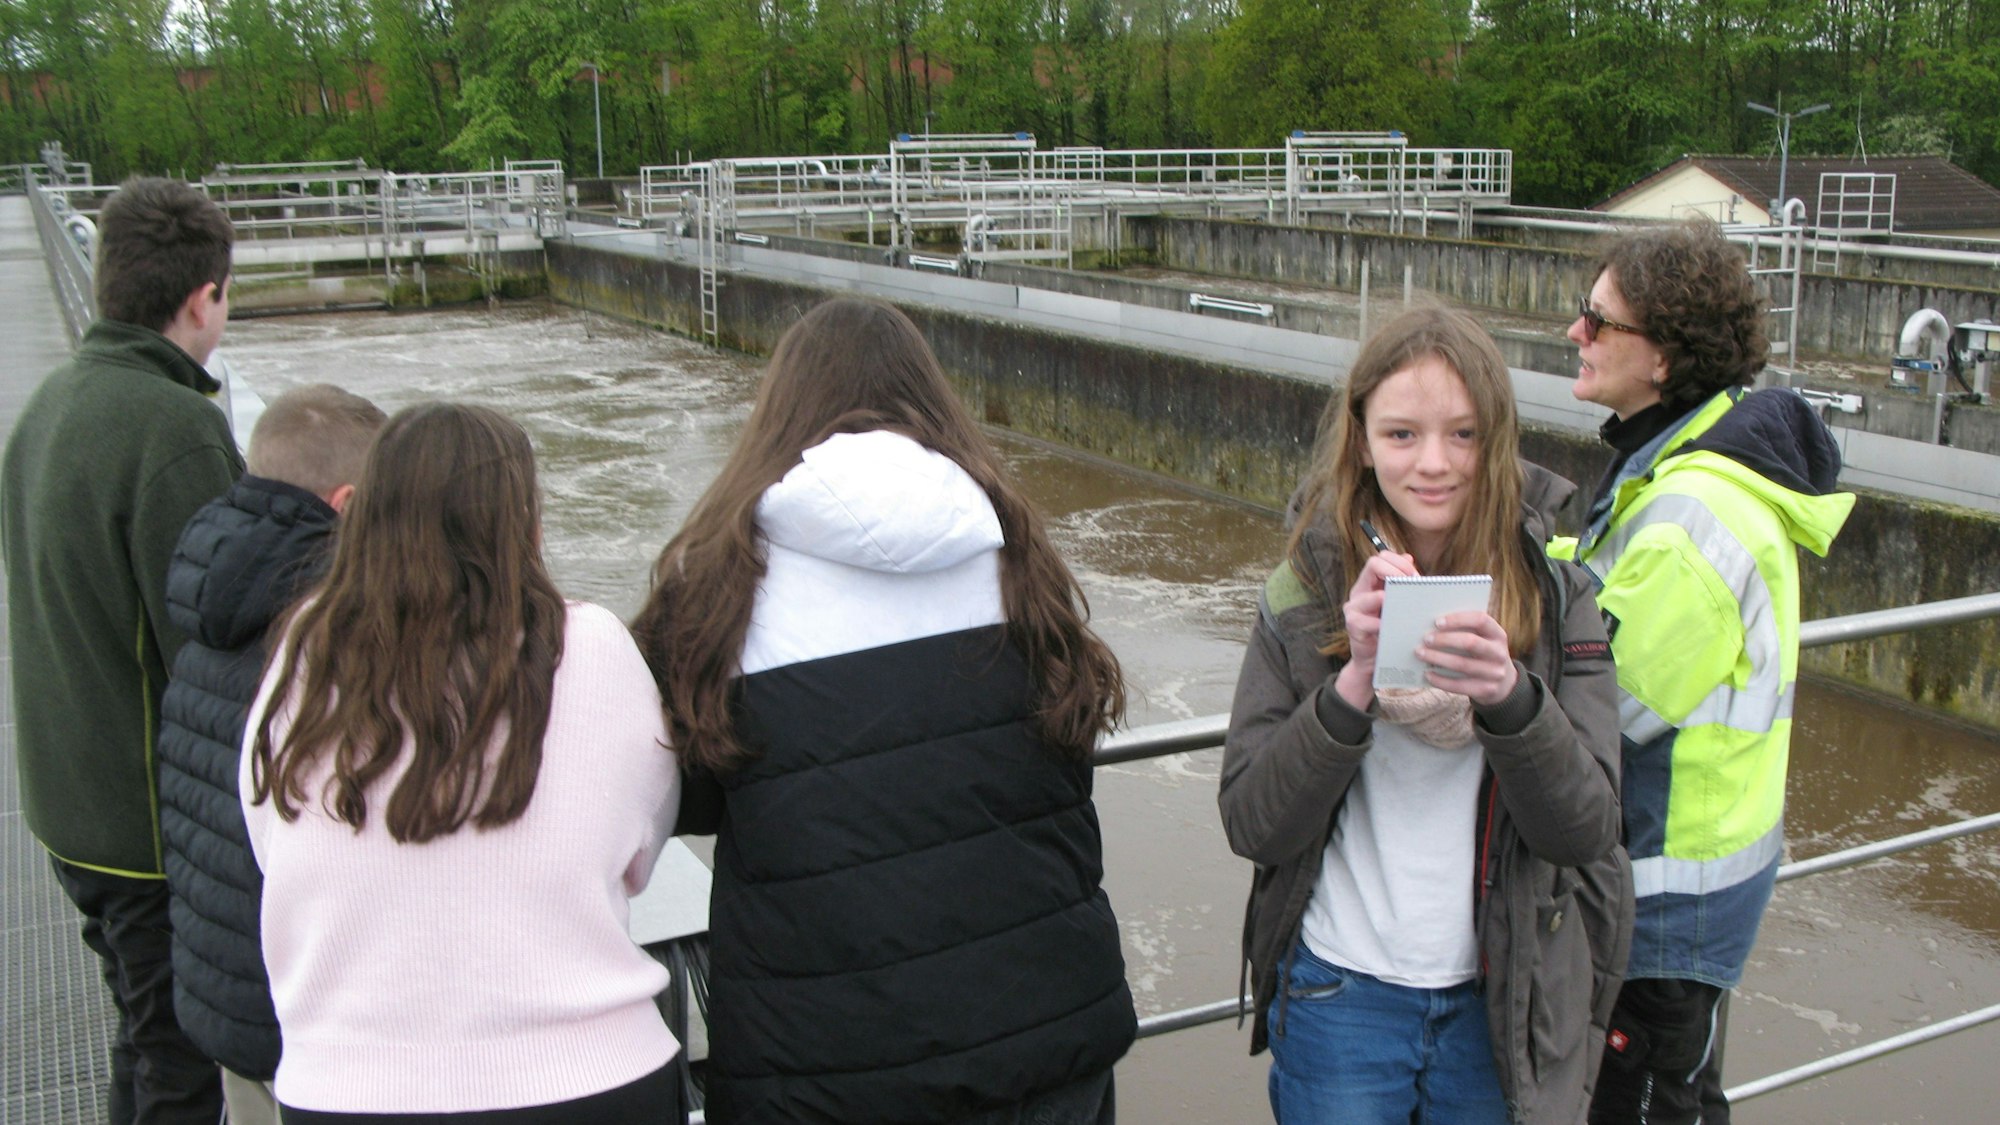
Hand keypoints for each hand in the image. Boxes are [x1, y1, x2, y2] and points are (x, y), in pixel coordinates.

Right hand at [1332, 551, 1419, 709]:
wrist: (1374, 659)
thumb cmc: (1388, 629)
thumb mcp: (1396, 602)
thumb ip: (1401, 581)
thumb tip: (1408, 557)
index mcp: (1369, 583)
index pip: (1380, 557)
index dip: (1399, 563)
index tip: (1415, 577)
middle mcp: (1359, 592)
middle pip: (1373, 564)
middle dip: (1397, 572)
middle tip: (1411, 586)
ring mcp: (1353, 608)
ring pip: (1370, 593)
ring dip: (1390, 599)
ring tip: (1403, 608)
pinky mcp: (1352, 626)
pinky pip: (1366, 621)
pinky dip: (1381, 624)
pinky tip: (1391, 628)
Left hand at [1418, 611, 1519, 706]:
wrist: (1504, 684)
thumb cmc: (1483, 655)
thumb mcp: (1484, 640)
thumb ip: (1466, 631)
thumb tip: (1432, 628)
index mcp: (1498, 634)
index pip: (1480, 620)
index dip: (1458, 619)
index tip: (1437, 622)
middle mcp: (1499, 653)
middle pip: (1470, 643)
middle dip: (1445, 640)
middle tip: (1426, 639)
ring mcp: (1495, 673)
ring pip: (1462, 664)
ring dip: (1437, 658)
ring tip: (1420, 653)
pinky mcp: (1486, 690)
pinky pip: (1459, 685)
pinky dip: (1440, 680)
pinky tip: (1428, 675)